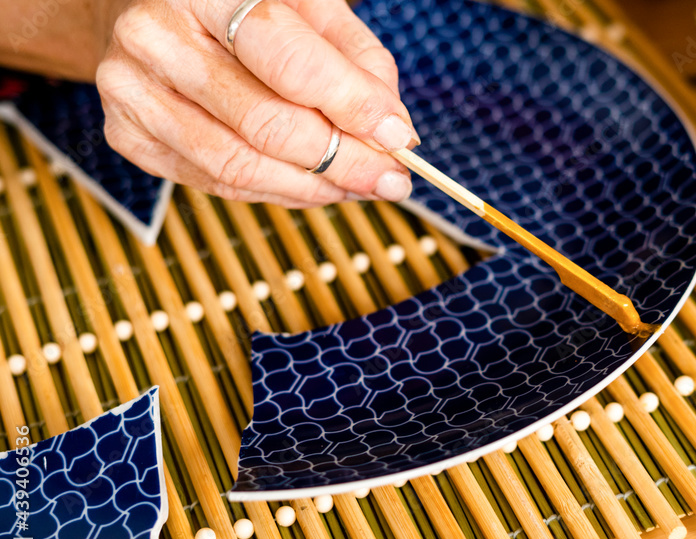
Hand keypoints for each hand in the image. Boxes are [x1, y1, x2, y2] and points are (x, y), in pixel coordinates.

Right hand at [95, 0, 418, 207]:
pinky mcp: (127, 136)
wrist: (153, 10)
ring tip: (357, 187)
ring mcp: (131, 89)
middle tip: (389, 179)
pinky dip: (275, 193)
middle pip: (267, 125)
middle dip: (342, 162)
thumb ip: (357, 62)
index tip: (397, 139)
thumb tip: (393, 132)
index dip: (351, 107)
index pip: (289, 63)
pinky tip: (310, 185)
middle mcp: (156, 36)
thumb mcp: (308, 8)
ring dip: (313, 189)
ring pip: (240, 166)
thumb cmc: (242, 7)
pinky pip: (216, 184)